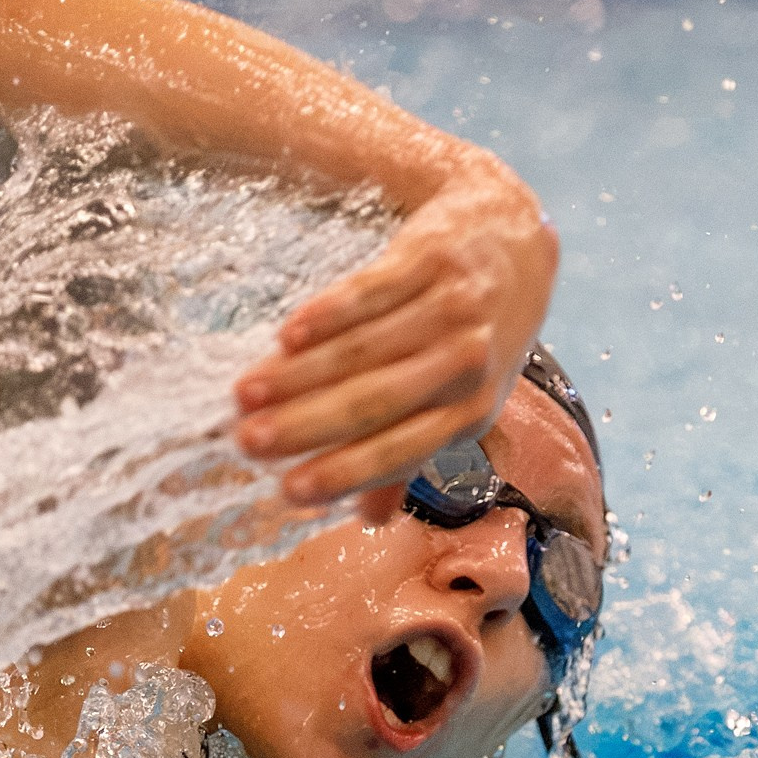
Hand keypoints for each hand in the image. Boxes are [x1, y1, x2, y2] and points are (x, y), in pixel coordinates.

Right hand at [230, 153, 557, 521]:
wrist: (512, 237)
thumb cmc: (474, 337)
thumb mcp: (461, 399)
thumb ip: (412, 454)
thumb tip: (368, 520)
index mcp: (470, 413)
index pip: (399, 453)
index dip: (342, 472)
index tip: (286, 491)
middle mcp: (467, 364)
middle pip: (375, 402)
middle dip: (306, 427)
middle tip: (246, 442)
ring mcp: (452, 308)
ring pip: (363, 350)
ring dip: (299, 375)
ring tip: (245, 393)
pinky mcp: (431, 257)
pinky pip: (372, 291)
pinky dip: (328, 315)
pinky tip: (287, 334)